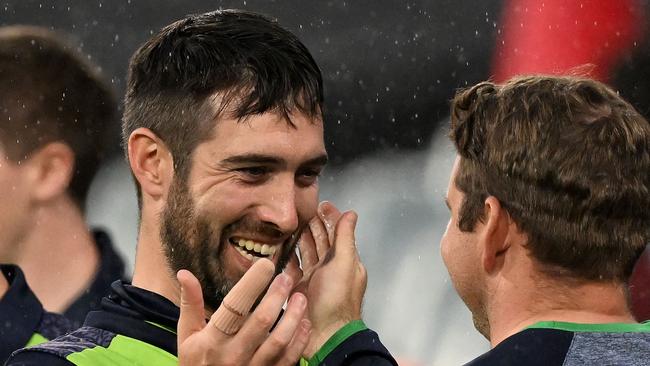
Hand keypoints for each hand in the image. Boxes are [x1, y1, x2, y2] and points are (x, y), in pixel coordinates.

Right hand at [177, 258, 310, 364]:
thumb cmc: (196, 363)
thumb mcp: (187, 336)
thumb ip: (190, 304)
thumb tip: (185, 273)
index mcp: (212, 340)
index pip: (234, 307)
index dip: (252, 284)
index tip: (266, 264)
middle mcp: (233, 355)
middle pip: (261, 321)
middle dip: (277, 295)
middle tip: (287, 277)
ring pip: (279, 340)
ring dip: (293, 317)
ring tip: (300, 297)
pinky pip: (288, 359)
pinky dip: (300, 340)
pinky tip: (305, 323)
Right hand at [287, 201, 367, 357]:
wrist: (324, 333)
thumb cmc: (338, 301)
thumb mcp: (345, 263)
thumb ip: (346, 238)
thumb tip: (351, 214)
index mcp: (344, 261)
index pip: (337, 233)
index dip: (330, 217)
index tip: (322, 204)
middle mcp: (329, 268)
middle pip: (321, 241)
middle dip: (313, 224)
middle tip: (302, 210)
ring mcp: (313, 279)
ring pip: (306, 252)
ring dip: (299, 237)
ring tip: (290, 223)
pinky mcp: (298, 288)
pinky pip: (292, 267)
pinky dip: (287, 256)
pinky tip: (281, 247)